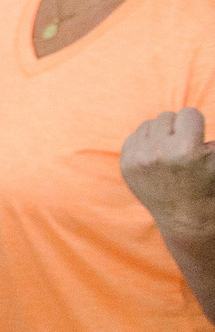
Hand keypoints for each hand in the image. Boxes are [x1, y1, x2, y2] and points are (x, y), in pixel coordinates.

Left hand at [123, 110, 214, 232]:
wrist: (186, 218)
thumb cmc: (209, 185)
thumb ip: (213, 141)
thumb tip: (195, 117)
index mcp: (185, 149)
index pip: (189, 113)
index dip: (196, 125)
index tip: (197, 141)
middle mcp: (157, 152)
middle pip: (166, 116)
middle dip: (178, 128)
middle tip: (184, 147)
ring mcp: (138, 159)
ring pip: (148, 124)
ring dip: (160, 133)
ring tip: (170, 151)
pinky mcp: (125, 165)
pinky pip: (134, 137)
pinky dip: (145, 143)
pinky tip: (156, 157)